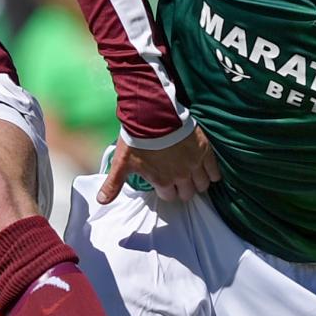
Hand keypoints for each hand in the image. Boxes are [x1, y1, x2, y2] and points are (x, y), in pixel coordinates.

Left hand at [98, 125, 218, 203]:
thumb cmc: (137, 138)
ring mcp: (195, 164)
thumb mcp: (122, 162)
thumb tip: (101, 201)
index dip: (167, 191)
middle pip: (188, 194)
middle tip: (180, 181)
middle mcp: (181, 176)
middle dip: (183, 190)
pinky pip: (215, 171)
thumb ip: (113, 184)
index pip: (170, 197)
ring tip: (194, 177)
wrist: (153, 114)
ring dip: (198, 183)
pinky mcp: (205, 151)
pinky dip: (213, 174)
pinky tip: (209, 172)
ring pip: (203, 185)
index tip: (165, 184)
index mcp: (162, 181)